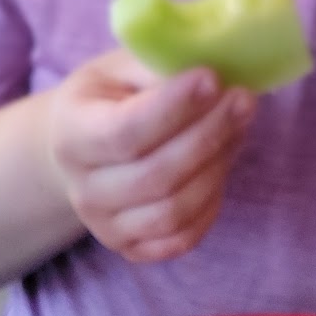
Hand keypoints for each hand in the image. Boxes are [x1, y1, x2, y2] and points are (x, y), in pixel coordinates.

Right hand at [45, 50, 255, 263]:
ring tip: (238, 128)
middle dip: (208, 136)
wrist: (86, 150)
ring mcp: (106, 227)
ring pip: (172, 211)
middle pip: (154, 176)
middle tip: (243, 100)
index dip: (173, 108)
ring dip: (216, 168)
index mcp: (71, 136)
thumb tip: (217, 66)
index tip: (213, 78)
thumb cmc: (111, 98)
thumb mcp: (122, 68)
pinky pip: (182, 238)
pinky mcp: (132, 249)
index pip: (124, 132)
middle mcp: (83, 190)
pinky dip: (211, 205)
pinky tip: (221, 166)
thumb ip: (160, 67)